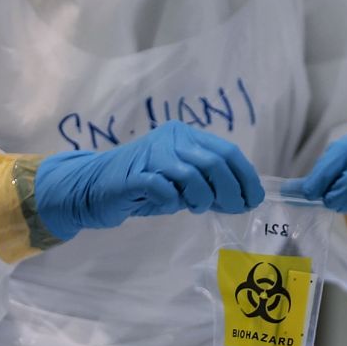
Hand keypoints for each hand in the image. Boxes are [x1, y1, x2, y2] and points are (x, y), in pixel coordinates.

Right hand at [34, 121, 263, 240]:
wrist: (92, 188)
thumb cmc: (142, 186)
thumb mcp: (180, 182)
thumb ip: (207, 184)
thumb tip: (241, 198)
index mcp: (185, 136)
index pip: (227, 152)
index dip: (246, 177)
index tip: (253, 199)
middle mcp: (171, 139)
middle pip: (215, 163)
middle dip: (231, 191)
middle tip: (232, 209)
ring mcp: (152, 154)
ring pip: (193, 175)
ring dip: (201, 199)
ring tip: (195, 208)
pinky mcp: (134, 175)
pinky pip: (163, 189)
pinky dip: (171, 202)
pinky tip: (167, 205)